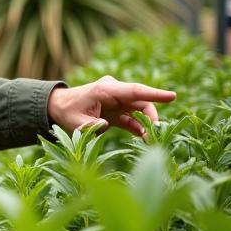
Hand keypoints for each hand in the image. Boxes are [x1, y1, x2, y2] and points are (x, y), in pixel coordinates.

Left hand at [47, 75, 175, 138]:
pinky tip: (143, 138)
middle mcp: (115, 92)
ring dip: (146, 124)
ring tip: (150, 140)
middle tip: (155, 134)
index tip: (172, 96)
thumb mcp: (74, 121)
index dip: (153, 94)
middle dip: (151, 117)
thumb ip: (89, 125)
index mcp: (105, 90)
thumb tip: (105, 124)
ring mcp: (117, 101)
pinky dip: (138, 128)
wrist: (59, 107)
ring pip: (139, 110)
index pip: (134, 91)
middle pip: (140, 101)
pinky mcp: (117, 110)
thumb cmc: (66, 111)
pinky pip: (133, 118)